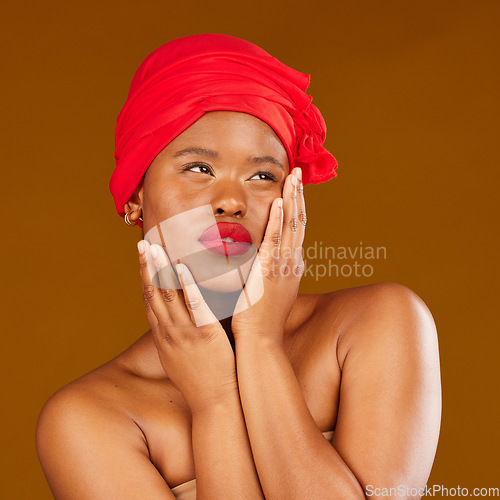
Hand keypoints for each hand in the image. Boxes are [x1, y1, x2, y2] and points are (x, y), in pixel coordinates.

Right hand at [137, 239, 237, 413]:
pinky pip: (193, 305)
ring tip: (154, 247)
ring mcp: (184, 333)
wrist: (215, 405)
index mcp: (163, 337)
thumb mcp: (181, 358)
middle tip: (141, 244)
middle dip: (146, 267)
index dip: (144, 278)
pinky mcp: (204, 334)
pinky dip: (186, 285)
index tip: (141, 258)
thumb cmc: (203, 380)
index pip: (149, 302)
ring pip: (167, 296)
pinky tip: (182, 267)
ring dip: (160, 269)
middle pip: (153, 294)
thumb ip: (179, 337)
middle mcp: (169, 333)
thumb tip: (182, 320)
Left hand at [232, 167, 305, 342]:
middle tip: (298, 173)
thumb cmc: (259, 319)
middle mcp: (292, 263)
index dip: (297, 206)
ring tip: (293, 177)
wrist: (260, 342)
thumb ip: (264, 271)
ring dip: (292, 200)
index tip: (294, 187)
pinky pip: (275, 241)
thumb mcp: (266, 290)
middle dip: (299, 196)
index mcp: (290, 266)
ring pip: (292, 227)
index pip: (296, 230)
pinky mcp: (270, 272)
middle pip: (299, 222)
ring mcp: (283, 267)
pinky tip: (279, 202)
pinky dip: (278, 221)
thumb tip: (258, 259)